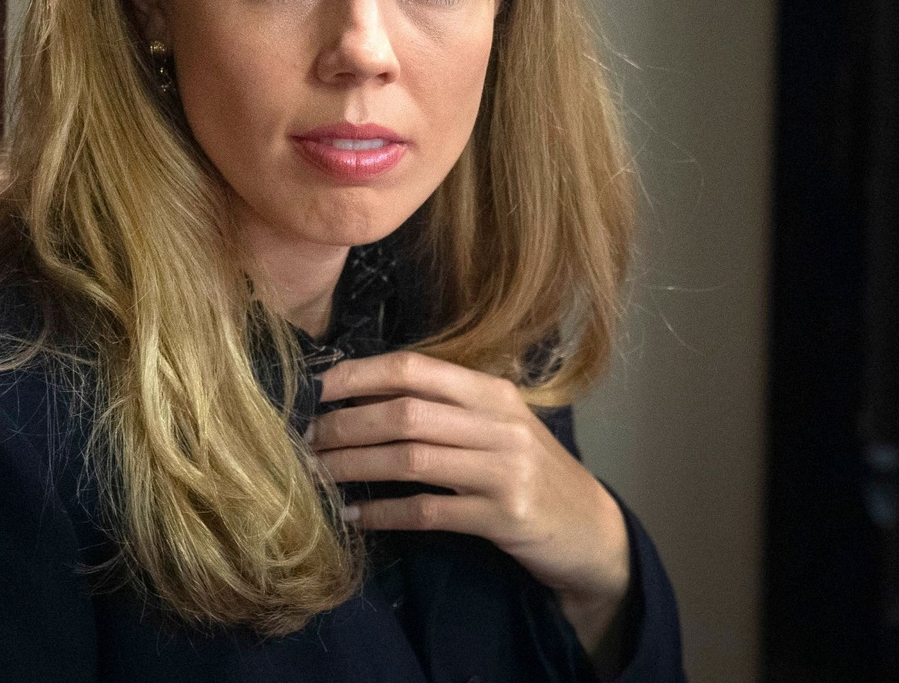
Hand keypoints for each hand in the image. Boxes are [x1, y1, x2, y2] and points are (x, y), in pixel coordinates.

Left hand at [310, 350, 632, 663]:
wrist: (592, 530)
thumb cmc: (529, 470)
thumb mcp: (497, 424)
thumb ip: (444, 405)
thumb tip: (359, 391)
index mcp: (492, 392)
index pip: (415, 368)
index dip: (358, 375)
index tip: (315, 389)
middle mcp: (500, 424)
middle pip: (405, 413)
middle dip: (345, 424)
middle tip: (306, 438)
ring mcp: (505, 471)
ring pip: (410, 460)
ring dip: (354, 465)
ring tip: (318, 472)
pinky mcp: (504, 518)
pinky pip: (427, 511)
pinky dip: (383, 512)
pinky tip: (352, 515)